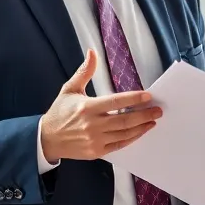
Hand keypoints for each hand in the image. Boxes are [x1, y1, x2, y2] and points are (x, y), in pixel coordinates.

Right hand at [40, 49, 161, 161]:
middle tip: (158, 110)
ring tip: (153, 120)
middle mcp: (92, 125)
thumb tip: (92, 52)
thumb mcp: (70, 89)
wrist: (46, 139)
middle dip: (144, 114)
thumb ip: (84, 71)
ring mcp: (95, 140)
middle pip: (125, 120)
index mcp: (87, 108)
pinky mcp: (96, 151)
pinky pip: (119, 145)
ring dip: (141, 127)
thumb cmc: (59, 112)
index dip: (133, 99)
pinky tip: (140, 131)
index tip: (148, 96)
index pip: (116, 102)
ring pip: (124, 134)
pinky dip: (132, 138)